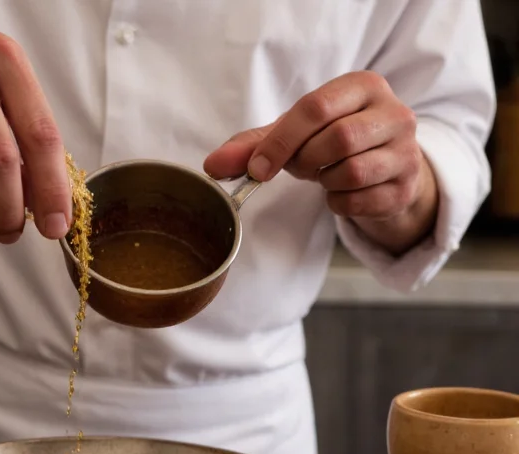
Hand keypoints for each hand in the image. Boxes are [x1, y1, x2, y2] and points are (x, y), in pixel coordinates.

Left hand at [204, 71, 437, 254]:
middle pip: (338, 139)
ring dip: (324, 182)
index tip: (256, 169)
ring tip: (324, 175)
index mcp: (362, 87)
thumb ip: (251, 146)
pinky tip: (341, 192)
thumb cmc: (331, 142)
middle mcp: (394, 112)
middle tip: (302, 167)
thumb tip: (211, 166)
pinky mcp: (407, 186)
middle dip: (305, 161)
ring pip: (352, 172)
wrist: (382, 170)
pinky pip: (360, 201)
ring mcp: (407, 150)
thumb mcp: (292, 136)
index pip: (315, 109)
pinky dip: (339, 203)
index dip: (279, 142)